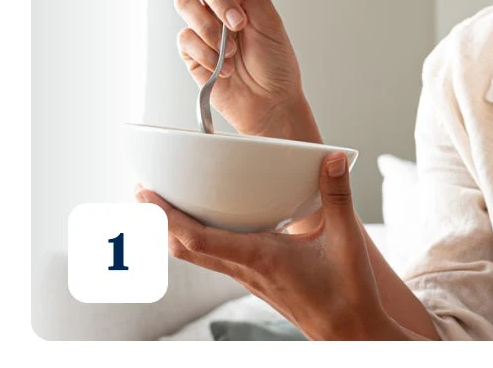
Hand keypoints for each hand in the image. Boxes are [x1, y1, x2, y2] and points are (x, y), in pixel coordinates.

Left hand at [135, 153, 392, 339]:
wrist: (349, 333)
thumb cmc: (347, 293)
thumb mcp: (346, 239)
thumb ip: (338, 196)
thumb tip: (331, 158)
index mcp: (261, 258)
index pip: (199, 239)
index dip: (168, 216)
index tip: (148, 193)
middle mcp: (246, 270)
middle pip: (185, 248)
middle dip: (158, 220)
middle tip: (142, 191)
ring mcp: (247, 278)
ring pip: (196, 256)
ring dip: (173, 231)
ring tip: (163, 205)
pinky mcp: (255, 281)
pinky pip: (213, 259)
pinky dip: (196, 240)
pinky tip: (205, 226)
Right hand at [175, 0, 317, 139]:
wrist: (270, 103)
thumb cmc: (276, 65)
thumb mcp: (271, 25)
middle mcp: (220, 7)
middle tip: (239, 23)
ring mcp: (204, 28)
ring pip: (186, 4)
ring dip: (210, 28)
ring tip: (232, 50)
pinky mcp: (191, 51)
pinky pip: (185, 38)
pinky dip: (207, 54)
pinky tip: (224, 67)